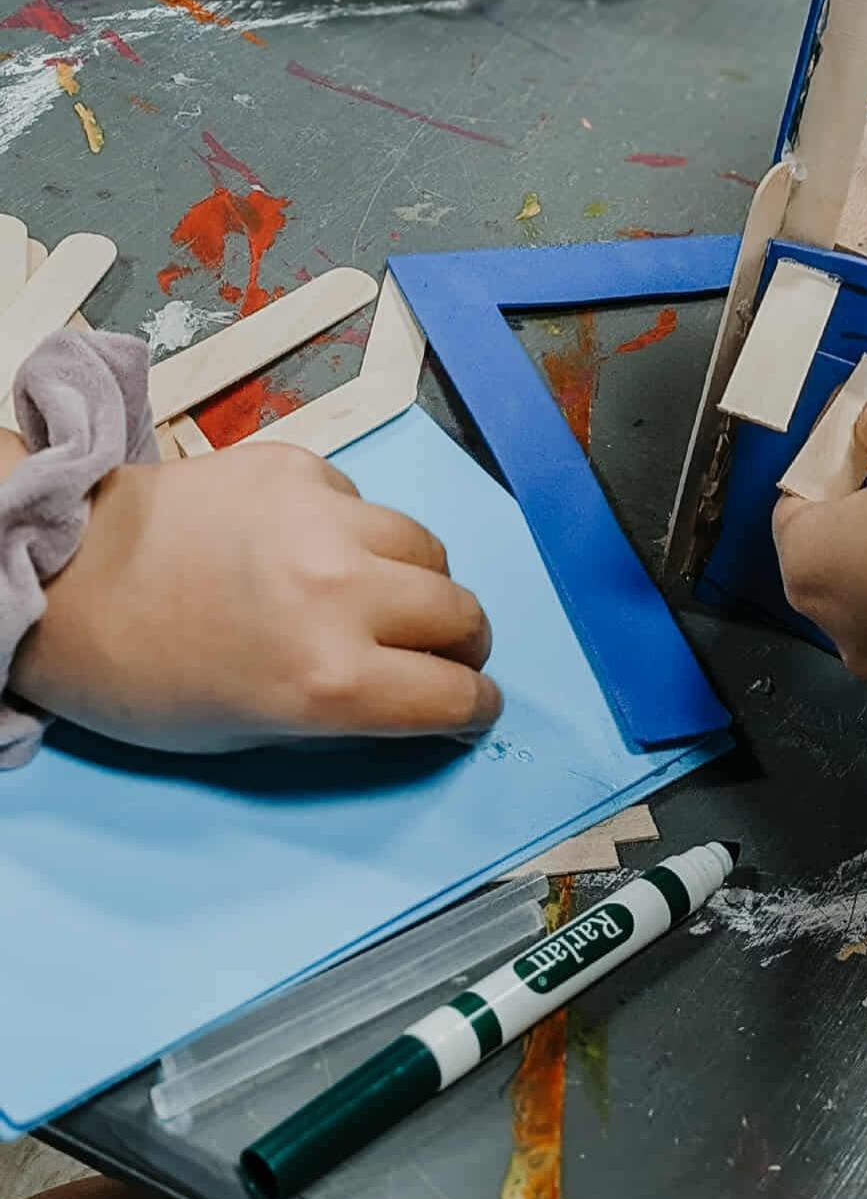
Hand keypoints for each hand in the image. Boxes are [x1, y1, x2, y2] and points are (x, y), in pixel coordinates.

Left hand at [10, 442, 500, 750]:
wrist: (63, 577)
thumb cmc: (139, 676)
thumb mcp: (245, 731)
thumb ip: (340, 713)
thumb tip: (409, 699)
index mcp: (328, 681)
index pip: (455, 695)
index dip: (472, 706)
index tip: (469, 703)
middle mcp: (343, 595)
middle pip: (462, 615)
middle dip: (462, 644)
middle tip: (441, 653)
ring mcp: (325, 521)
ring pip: (428, 549)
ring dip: (419, 581)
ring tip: (384, 594)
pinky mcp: (300, 468)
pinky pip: (365, 503)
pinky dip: (356, 530)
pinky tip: (310, 546)